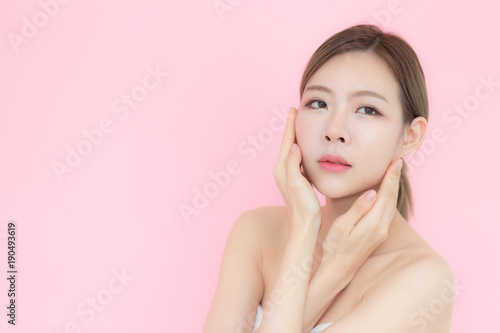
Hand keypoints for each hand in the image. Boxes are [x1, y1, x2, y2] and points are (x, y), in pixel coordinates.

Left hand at [273, 107, 320, 229]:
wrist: (304, 228)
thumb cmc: (303, 208)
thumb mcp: (297, 184)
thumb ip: (293, 164)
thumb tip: (293, 146)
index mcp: (282, 169)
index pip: (286, 141)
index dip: (290, 125)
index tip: (293, 109)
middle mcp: (282, 171)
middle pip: (287, 143)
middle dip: (292, 128)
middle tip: (296, 112)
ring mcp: (288, 177)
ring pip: (292, 151)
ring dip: (296, 138)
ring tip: (301, 126)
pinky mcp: (296, 182)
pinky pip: (298, 159)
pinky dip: (302, 150)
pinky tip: (307, 150)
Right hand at [320, 158, 402, 276]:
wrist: (338, 269)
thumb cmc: (335, 247)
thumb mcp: (342, 226)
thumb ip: (358, 209)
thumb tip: (372, 192)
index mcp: (373, 223)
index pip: (385, 194)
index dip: (391, 177)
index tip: (396, 162)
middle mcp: (382, 228)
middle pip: (392, 198)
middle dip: (395, 178)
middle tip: (398, 161)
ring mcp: (382, 232)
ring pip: (391, 204)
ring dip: (393, 187)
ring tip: (394, 173)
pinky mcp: (378, 234)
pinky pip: (388, 211)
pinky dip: (389, 197)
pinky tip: (386, 192)